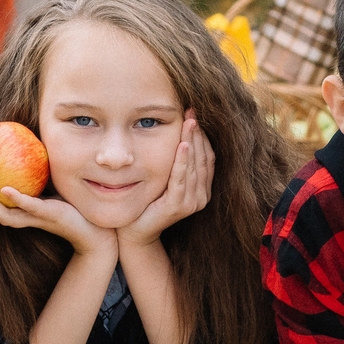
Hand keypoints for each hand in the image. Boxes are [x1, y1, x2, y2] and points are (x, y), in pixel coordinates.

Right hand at [0, 172, 116, 259]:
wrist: (94, 228)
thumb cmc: (73, 205)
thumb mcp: (51, 187)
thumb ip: (37, 174)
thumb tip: (27, 148)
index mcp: (21, 212)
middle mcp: (24, 218)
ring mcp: (34, 217)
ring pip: (3, 214)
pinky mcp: (48, 214)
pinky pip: (28, 207)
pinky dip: (15, 199)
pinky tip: (4, 189)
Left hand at [117, 114, 213, 249]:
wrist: (135, 231)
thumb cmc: (148, 202)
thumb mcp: (165, 179)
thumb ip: (175, 163)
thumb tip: (177, 133)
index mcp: (202, 189)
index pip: (208, 156)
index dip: (203, 135)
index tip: (195, 115)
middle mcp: (202, 196)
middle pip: (204, 157)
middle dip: (198, 133)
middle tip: (192, 112)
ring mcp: (192, 202)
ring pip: (195, 165)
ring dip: (192, 141)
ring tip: (189, 122)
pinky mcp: (178, 206)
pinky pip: (181, 179)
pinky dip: (183, 161)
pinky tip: (182, 144)